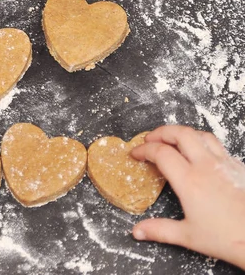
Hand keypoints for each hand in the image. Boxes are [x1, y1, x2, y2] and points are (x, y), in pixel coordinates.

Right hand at [131, 125, 244, 269]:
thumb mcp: (188, 236)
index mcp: (189, 180)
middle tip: (150, 139)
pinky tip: (199, 155)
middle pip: (180, 134)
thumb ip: (160, 230)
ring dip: (182, 133)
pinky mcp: (239, 167)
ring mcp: (225, 164)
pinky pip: (218, 146)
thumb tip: (137, 231)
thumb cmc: (228, 237)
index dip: (144, 150)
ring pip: (201, 135)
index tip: (135, 154)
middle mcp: (206, 166)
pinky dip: (202, 143)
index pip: (161, 153)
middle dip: (161, 132)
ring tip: (172, 141)